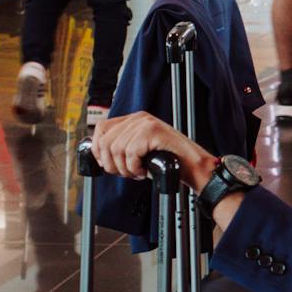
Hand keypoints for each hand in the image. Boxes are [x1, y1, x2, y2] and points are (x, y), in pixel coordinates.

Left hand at [87, 112, 213, 190]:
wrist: (193, 166)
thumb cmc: (169, 161)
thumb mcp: (141, 151)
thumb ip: (123, 148)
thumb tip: (100, 156)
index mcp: (134, 120)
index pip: (102, 128)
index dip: (98, 148)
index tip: (105, 163)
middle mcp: (139, 118)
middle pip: (106, 141)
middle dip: (111, 164)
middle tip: (126, 172)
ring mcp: (146, 123)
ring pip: (117, 150)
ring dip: (125, 168)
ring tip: (138, 172)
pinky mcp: (152, 131)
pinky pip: (131, 154)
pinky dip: (135, 168)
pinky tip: (144, 170)